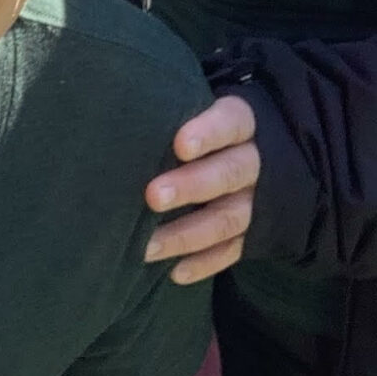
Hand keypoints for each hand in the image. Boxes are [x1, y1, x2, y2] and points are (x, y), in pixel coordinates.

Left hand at [142, 95, 258, 284]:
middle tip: (152, 196)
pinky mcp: (255, 233)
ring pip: (229, 218)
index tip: (179, 144)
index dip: (208, 133)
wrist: (263, 149)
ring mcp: (257, 200)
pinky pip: (233, 251)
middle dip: (191, 186)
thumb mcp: (199, 104)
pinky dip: (205, 263)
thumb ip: (171, 105)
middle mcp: (254, 162)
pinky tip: (175, 272)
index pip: (231, 122)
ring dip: (187, 234)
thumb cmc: (206, 123)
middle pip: (229, 173)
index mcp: (242, 122)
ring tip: (147, 247)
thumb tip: (113, 103)